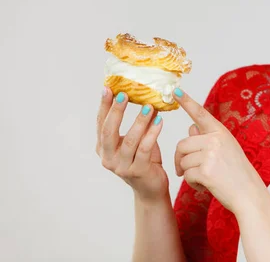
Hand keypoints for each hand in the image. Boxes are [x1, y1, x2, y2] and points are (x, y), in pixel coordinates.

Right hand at [96, 87, 168, 203]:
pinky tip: (159, 121)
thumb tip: (147, 97)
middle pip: (108, 131)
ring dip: (139, 121)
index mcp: (103, 148)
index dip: (104, 106)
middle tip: (124, 94)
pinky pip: (145, 149)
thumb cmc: (144, 160)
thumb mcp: (137, 139)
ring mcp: (121, 166)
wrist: (151, 188)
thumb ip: (138, 123)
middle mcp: (108, 158)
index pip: (101, 123)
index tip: (108, 88)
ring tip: (149, 106)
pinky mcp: (137, 172)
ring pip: (129, 140)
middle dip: (116, 111)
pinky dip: (152, 133)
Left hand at [173, 88, 265, 214]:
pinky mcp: (206, 171)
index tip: (175, 91)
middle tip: (184, 170)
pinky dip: (192, 184)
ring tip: (204, 179)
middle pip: (182, 144)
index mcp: (220, 132)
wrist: (249, 194)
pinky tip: (204, 186)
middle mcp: (215, 140)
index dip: (187, 101)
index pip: (200, 114)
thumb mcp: (226, 149)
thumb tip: (190, 127)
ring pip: (183, 161)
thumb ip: (207, 138)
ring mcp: (211, 155)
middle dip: (180, 159)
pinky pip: (186, 175)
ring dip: (188, 173)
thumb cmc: (237, 173)